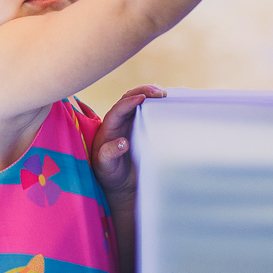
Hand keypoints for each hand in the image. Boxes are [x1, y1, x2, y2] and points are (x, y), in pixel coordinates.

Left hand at [90, 85, 165, 200]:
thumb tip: (122, 143)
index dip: (129, 102)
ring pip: (138, 100)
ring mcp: (129, 121)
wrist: (118, 181)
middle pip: (128, 98)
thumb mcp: (105, 166)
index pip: (117, 109)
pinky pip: (146, 110)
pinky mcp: (139, 125)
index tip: (143, 98)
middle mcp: (118, 120)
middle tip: (160, 93)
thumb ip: (109, 154)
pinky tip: (166, 103)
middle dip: (143, 91)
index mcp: (108, 127)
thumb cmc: (108, 173)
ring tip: (165, 94)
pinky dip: (155, 103)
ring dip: (150, 94)